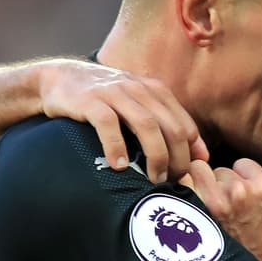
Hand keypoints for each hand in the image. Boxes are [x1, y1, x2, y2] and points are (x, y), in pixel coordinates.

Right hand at [37, 59, 208, 183]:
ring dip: (155, 156)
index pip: (185, 127)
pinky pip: (108, 124)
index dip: (188, 155)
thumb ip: (169, 125)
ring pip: (146, 125)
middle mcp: (139, 89)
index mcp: (156, 91)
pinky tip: (119, 167)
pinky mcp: (89, 100)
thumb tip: (202, 155)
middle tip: (171, 182)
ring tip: (154, 179)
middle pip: (171, 127)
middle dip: (177, 159)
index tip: (183, 177)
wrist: (59, 78)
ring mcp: (115, 93)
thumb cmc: (105, 99)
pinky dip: (116, 147)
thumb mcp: (140, 106)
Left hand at [182, 159, 261, 260]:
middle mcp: (239, 190)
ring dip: (199, 185)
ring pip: (197, 171)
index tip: (238, 188)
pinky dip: (182, 193)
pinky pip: (181, 185)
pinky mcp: (194, 212)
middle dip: (218, 181)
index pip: (241, 163)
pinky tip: (189, 206)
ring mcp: (214, 201)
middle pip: (218, 168)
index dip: (239, 175)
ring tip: (203, 203)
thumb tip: (252, 171)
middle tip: (221, 200)